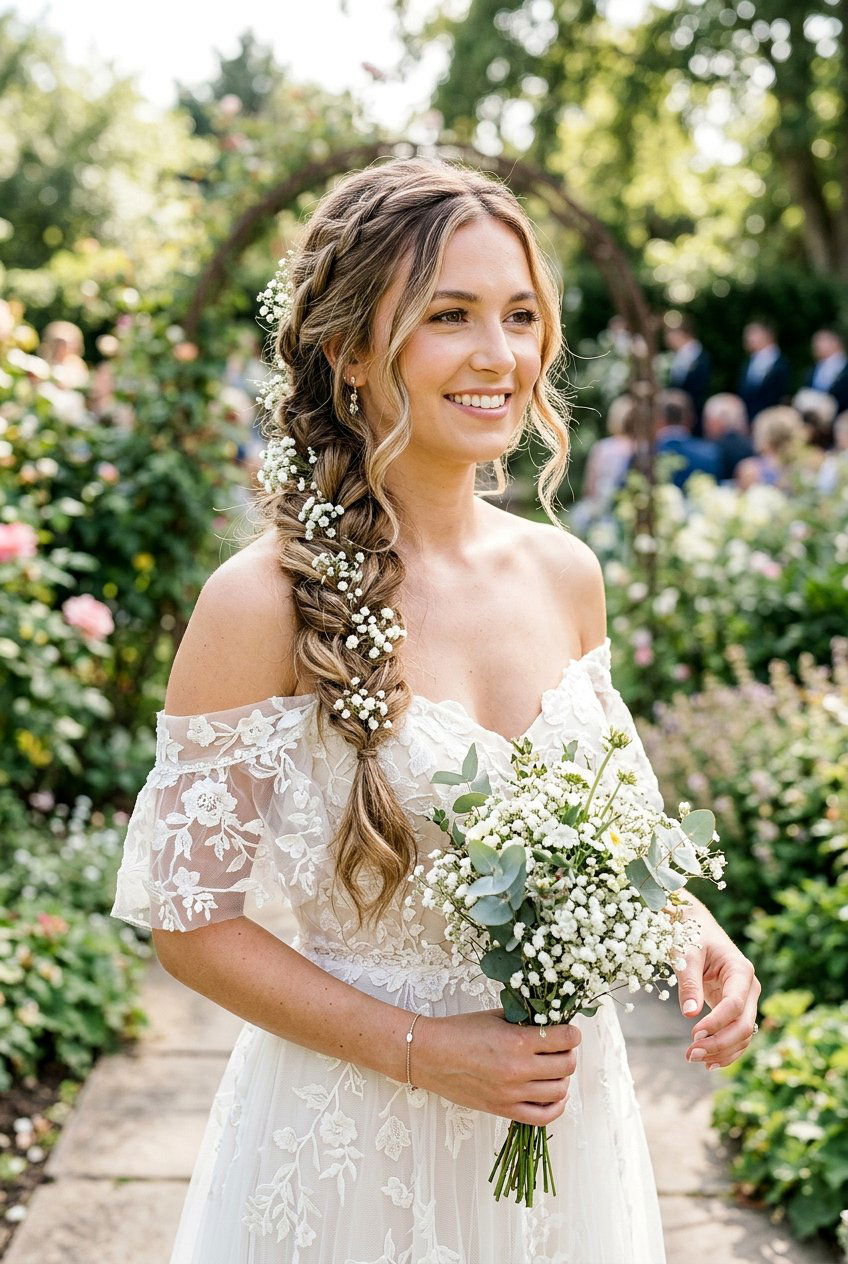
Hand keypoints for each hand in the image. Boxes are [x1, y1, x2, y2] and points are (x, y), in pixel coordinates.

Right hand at [414, 1008, 580, 1125]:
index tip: (569, 1031)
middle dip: (568, 1054)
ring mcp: (512, 1094)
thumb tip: (553, 1023)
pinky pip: (544, 1117)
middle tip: (560, 1048)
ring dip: (562, 1078)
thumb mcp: (497, 1017)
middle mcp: (518, 1070)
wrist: (430, 1055)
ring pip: (559, 1091)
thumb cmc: (461, 1031)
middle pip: (567, 1066)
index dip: (572, 1033)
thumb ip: (526, 1022)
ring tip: (552, 1068)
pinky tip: (553, 1093)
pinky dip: (556, 1106)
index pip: (565, 1039)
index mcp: (517, 1041)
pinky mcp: (504, 1110)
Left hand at [675, 899, 761, 1070]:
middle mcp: (749, 987)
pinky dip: (726, 1051)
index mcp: (740, 970)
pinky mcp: (735, 1008)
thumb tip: (689, 1013)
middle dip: (719, 1043)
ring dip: (721, 1051)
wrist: (696, 925)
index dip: (716, 1023)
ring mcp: (745, 999)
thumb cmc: (690, 934)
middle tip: (690, 1054)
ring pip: (743, 1035)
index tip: (693, 1034)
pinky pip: (737, 1035)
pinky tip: (709, 1064)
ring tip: (692, 1058)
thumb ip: (689, 982)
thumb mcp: (686, 955)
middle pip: (743, 1025)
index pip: (734, 1004)